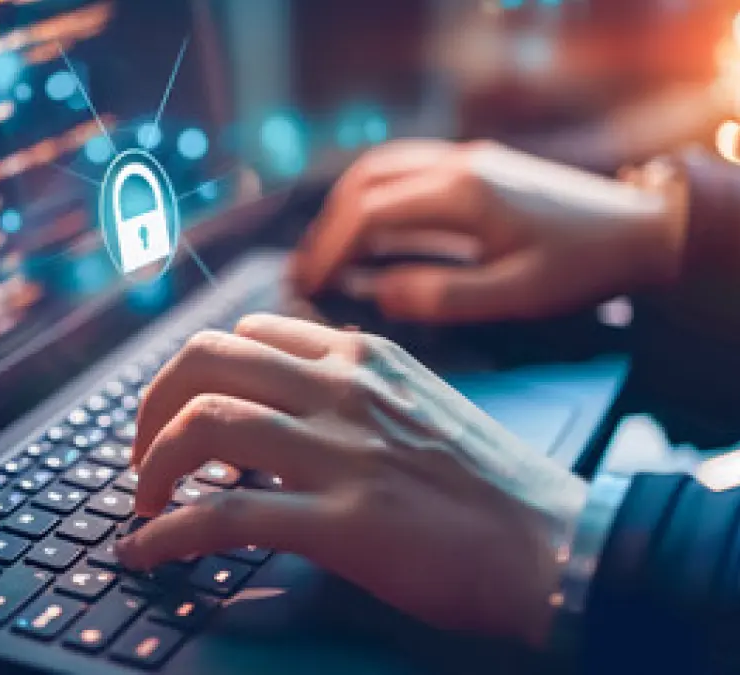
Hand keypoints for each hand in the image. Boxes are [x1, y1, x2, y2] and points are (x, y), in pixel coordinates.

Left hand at [116, 314, 588, 646]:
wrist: (555, 545)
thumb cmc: (488, 483)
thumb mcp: (416, 402)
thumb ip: (348, 390)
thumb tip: (273, 407)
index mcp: (361, 355)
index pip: (245, 333)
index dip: (192, 373)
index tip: (176, 412)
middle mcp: (343, 387)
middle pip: (204, 359)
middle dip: (149, 405)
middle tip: (141, 453)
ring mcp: (342, 450)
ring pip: (202, 424)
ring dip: (150, 465)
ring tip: (143, 501)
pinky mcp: (344, 521)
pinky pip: (225, 515)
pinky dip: (168, 533)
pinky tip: (145, 550)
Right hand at [292, 140, 687, 323]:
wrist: (639, 229)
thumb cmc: (581, 267)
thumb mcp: (514, 295)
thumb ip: (442, 296)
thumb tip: (380, 294)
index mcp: (461, 195)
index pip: (369, 213)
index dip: (330, 249)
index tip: (308, 283)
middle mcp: (456, 165)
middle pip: (364, 181)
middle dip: (327, 225)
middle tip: (306, 269)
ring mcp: (466, 158)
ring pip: (381, 167)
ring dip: (346, 206)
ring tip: (328, 251)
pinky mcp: (476, 165)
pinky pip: (406, 169)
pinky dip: (374, 196)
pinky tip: (369, 230)